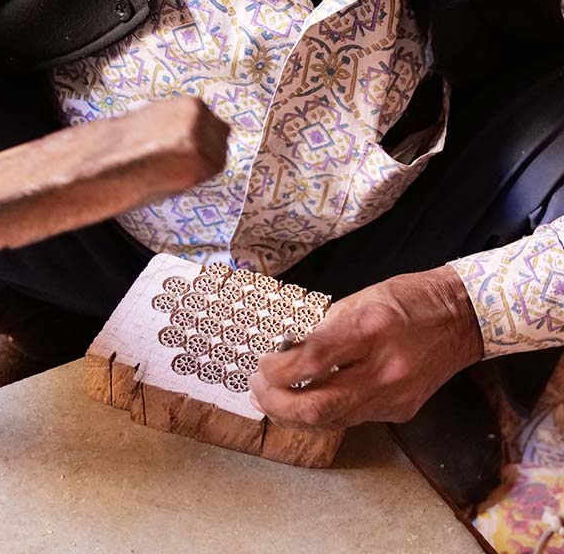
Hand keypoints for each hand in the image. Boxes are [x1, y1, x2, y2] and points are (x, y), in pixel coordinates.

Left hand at [249, 266, 483, 427]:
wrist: (463, 318)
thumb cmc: (407, 299)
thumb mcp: (359, 299)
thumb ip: (323, 328)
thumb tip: (286, 351)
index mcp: (371, 331)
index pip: (314, 361)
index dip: (278, 370)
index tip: (261, 364)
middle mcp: (384, 370)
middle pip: (318, 407)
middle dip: (276, 404)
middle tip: (256, 389)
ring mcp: (394, 397)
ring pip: (331, 421)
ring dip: (293, 413)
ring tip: (271, 397)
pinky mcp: (400, 412)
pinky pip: (350, 419)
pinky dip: (321, 412)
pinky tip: (305, 399)